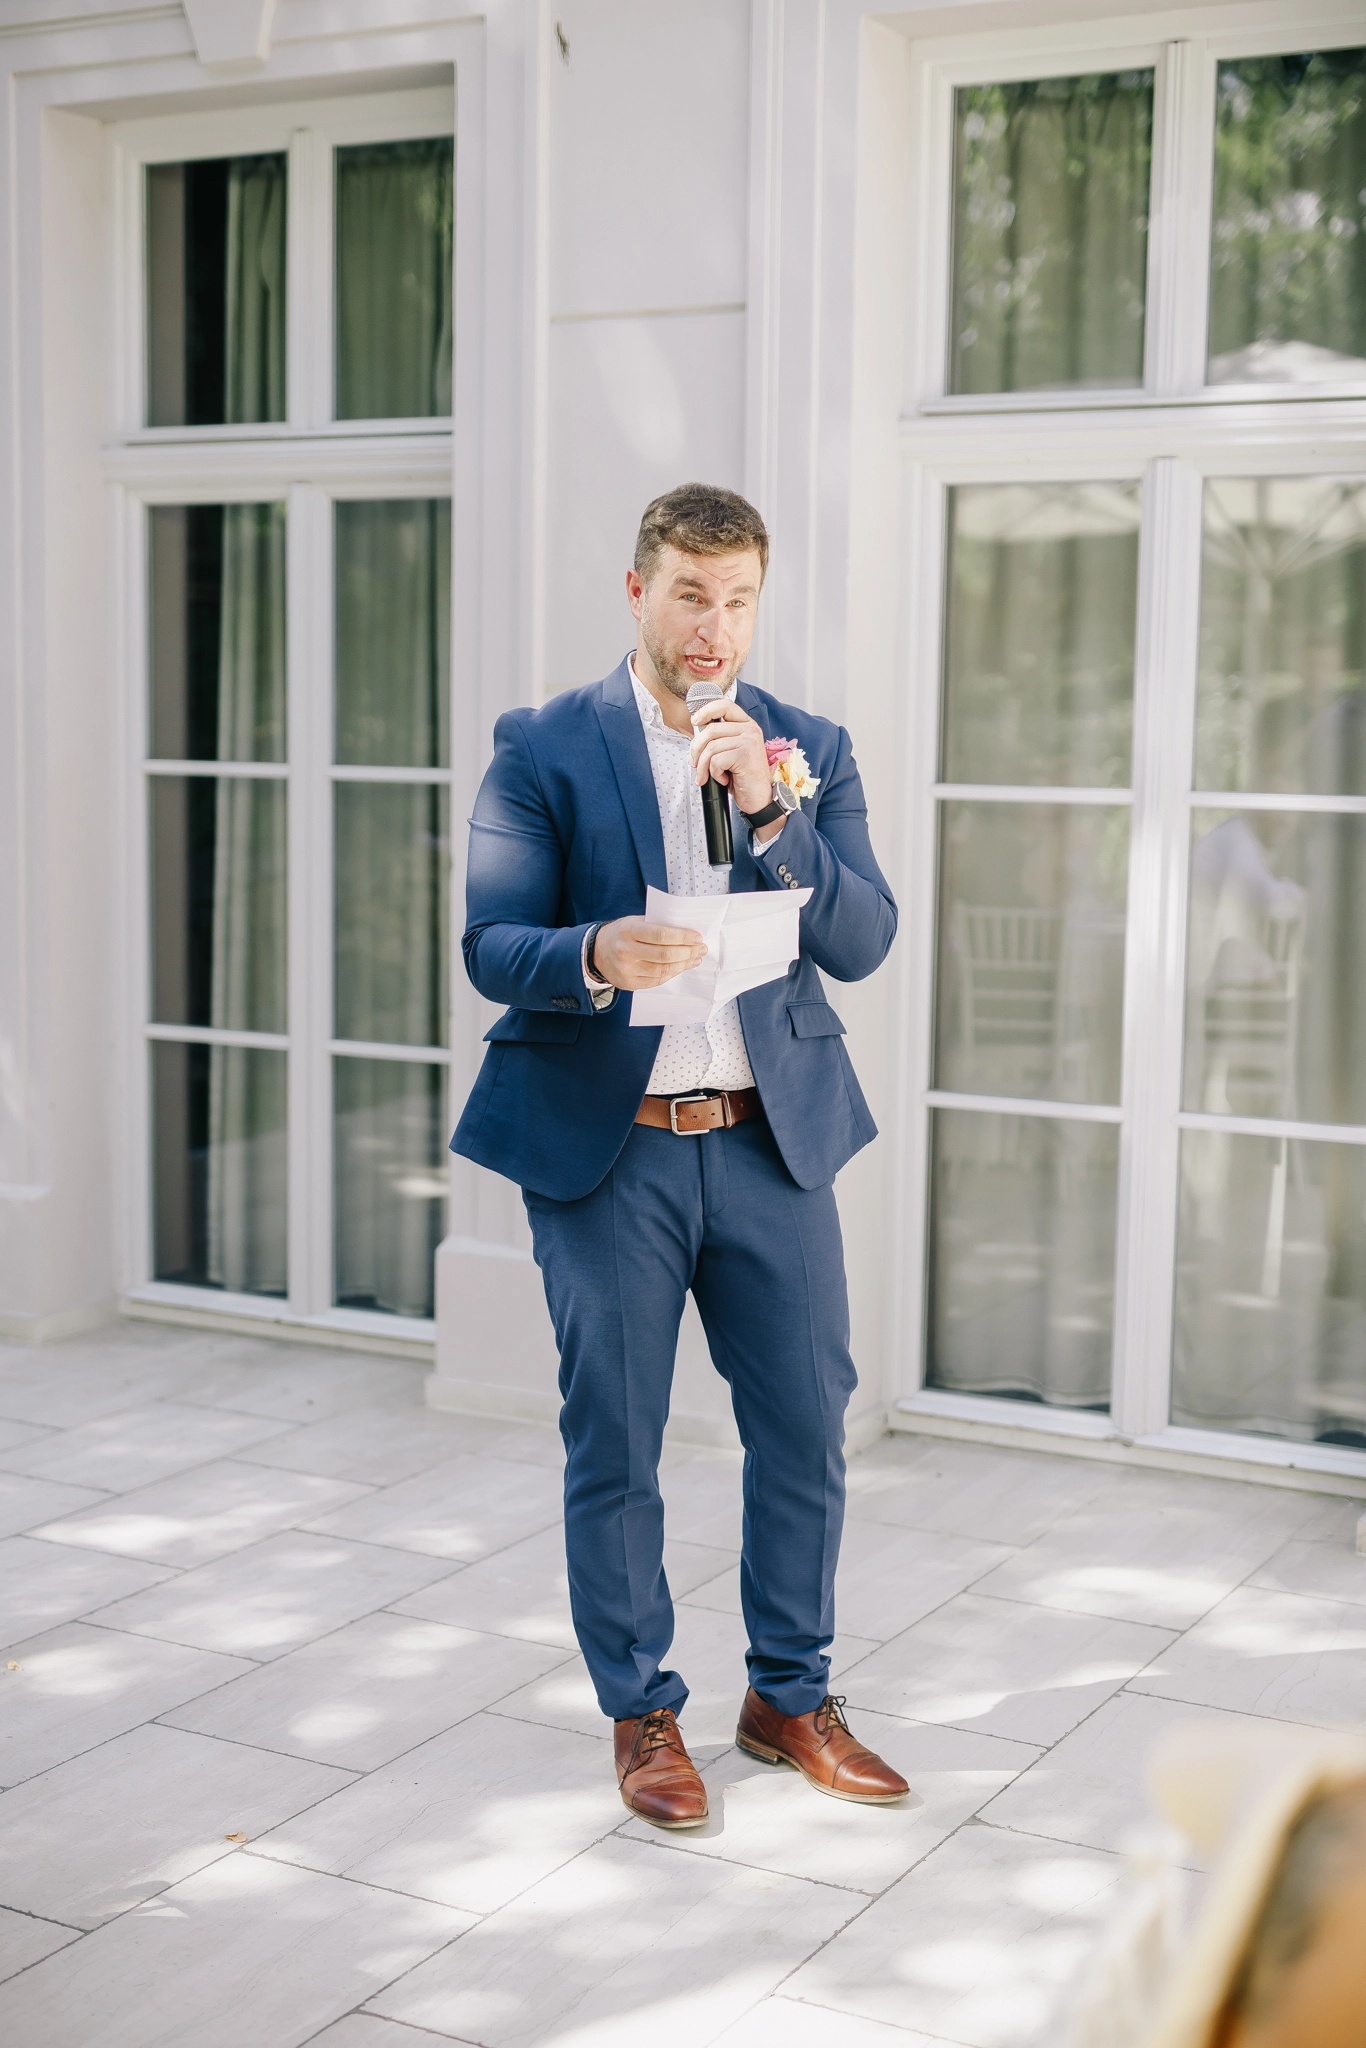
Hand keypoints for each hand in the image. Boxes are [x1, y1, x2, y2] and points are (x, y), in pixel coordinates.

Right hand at [592, 917, 707, 990]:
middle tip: (701, 949)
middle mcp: (626, 951)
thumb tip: (687, 932)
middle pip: (665, 955)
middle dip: (688, 952)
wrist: (596, 952)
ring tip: (695, 958)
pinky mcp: (629, 983)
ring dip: (684, 964)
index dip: (683, 937)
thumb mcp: (634, 922)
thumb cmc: (621, 933)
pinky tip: (680, 967)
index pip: (662, 935)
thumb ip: (657, 925)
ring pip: (663, 970)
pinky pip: (657, 980)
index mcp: (628, 931)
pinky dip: (672, 973)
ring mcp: (627, 970)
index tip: (697, 937)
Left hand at [689, 698, 773, 816]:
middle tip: (695, 764)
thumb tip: (696, 730)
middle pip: (710, 730)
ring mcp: (749, 741)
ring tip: (708, 776)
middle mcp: (750, 730)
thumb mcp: (730, 752)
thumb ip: (719, 738)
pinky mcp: (745, 755)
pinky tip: (725, 780)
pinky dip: (715, 774)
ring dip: (703, 766)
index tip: (695, 721)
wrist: (759, 800)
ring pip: (710, 748)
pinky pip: (716, 761)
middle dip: (696, 750)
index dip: (706, 710)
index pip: (724, 706)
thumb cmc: (743, 778)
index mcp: (746, 725)